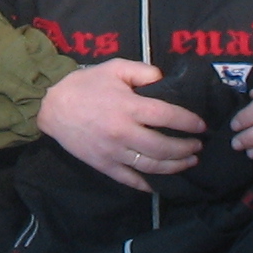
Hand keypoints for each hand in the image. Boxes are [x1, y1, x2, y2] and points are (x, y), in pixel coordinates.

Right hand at [36, 58, 204, 191]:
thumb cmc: (85, 85)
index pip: (168, 116)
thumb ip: (143, 72)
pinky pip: (130, 179)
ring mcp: (114, 152)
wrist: (51, 106)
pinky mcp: (104, 165)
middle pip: (164, 147)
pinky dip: (148, 185)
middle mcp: (124, 132)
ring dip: (174, 166)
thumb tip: (164, 81)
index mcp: (129, 106)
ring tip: (188, 162)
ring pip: (151, 166)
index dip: (189, 122)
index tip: (201, 126)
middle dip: (186, 148)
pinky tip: (161, 184)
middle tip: (198, 146)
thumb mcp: (115, 67)